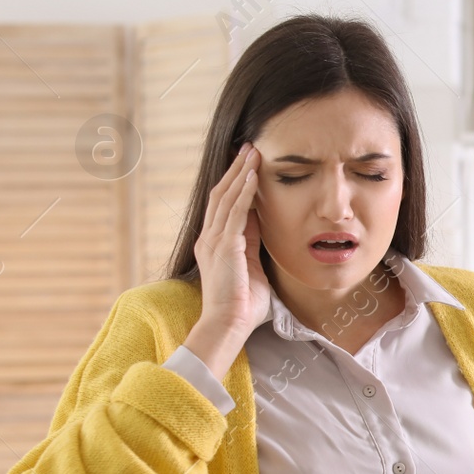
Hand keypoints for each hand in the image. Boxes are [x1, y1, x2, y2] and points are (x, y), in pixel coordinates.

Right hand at [186, 141, 270, 378]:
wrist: (229, 325)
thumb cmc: (244, 305)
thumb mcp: (252, 267)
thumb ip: (254, 245)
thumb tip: (262, 224)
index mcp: (216, 244)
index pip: (225, 205)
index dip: (236, 182)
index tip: (249, 164)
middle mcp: (210, 238)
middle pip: (222, 194)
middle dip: (236, 169)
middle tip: (250, 148)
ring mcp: (214, 241)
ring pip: (226, 197)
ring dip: (241, 173)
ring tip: (253, 153)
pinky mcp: (224, 247)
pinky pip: (234, 212)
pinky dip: (244, 192)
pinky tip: (254, 176)